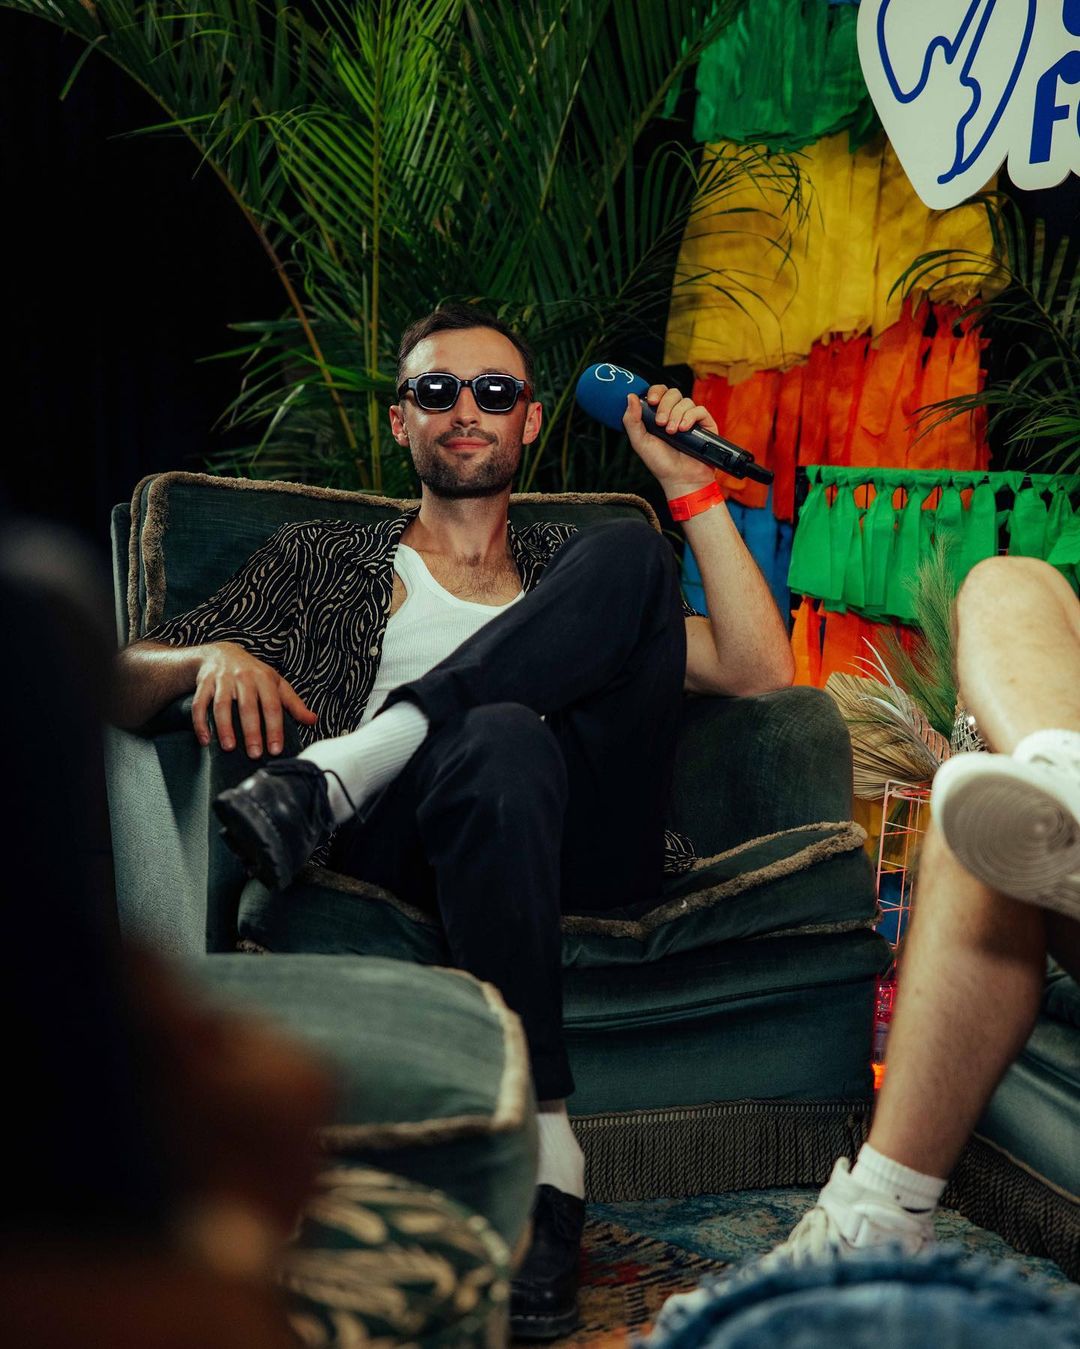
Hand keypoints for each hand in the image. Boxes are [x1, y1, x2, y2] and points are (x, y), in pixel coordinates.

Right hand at [192, 642, 316, 757]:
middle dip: (251, 731)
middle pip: (247, 707)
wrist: (221, 654)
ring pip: (221, 705)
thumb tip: (312, 720)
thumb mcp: (276, 683)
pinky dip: (200, 722)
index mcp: (264, 679)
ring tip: (228, 748)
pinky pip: (200, 704)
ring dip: (224, 727)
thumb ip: (293, 703)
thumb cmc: (253, 673)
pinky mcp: (204, 683)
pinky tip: (205, 739)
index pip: (272, 706)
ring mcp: (222, 680)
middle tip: (254, 754)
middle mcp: (244, 677)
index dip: (274, 729)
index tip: (275, 749)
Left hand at [622, 385, 718, 495]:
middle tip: (661, 423)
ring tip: (673, 433)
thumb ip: (632, 420)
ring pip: (686, 401)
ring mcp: (691, 418)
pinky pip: (700, 410)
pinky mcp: (705, 424)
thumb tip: (630, 396)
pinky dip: (691, 417)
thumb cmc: (661, 463)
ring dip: (676, 415)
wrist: (681, 479)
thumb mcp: (640, 442)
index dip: (656, 392)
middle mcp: (675, 414)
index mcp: (659, 415)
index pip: (659, 392)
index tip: (652, 401)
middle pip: (672, 393)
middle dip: (665, 406)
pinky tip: (684, 429)